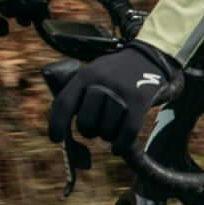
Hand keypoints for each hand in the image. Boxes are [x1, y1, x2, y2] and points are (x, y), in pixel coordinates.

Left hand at [47, 40, 181, 148]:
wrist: (148, 56)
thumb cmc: (114, 73)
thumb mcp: (92, 73)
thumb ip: (78, 95)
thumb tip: (64, 134)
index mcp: (85, 75)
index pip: (63, 104)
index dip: (56, 125)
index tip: (55, 139)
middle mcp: (101, 82)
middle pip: (85, 122)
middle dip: (88, 131)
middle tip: (94, 129)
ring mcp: (122, 91)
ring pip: (106, 130)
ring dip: (106, 137)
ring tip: (110, 130)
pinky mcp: (140, 101)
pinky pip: (126, 133)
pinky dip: (120, 145)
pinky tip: (118, 147)